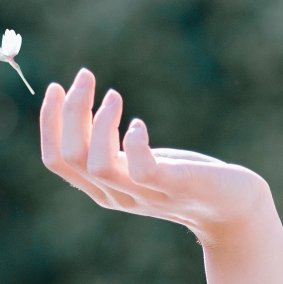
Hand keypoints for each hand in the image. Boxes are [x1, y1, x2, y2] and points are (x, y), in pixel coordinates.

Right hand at [39, 67, 275, 247]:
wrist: (233, 208)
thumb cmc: (185, 177)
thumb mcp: (137, 162)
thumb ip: (110, 148)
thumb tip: (82, 106)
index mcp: (102, 188)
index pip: (56, 160)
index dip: (49, 122)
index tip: (56, 87)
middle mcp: (116, 195)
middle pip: (70, 157)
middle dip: (70, 111)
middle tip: (85, 76)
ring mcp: (144, 194)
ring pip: (96, 164)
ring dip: (99, 122)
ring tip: (115, 95)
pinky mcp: (174, 187)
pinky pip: (141, 170)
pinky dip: (133, 143)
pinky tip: (139, 125)